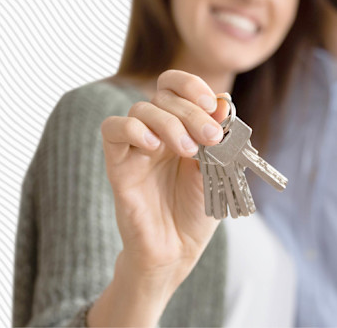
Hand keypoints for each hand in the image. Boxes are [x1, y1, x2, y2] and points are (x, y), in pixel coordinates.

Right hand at [100, 70, 230, 288]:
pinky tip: (154, 147)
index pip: (175, 86)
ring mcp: (136, 146)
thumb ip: (219, 137)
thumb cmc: (196, 212)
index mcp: (180, 126)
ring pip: (141, 109)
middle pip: (163, 97)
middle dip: (192, 112)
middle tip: (210, 137)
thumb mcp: (218, 170)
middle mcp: (156, 131)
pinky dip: (133, 129)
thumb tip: (224, 102)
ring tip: (188, 150)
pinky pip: (112, 129)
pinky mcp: (118, 164)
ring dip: (169, 122)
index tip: (213, 105)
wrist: (177, 250)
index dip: (191, 86)